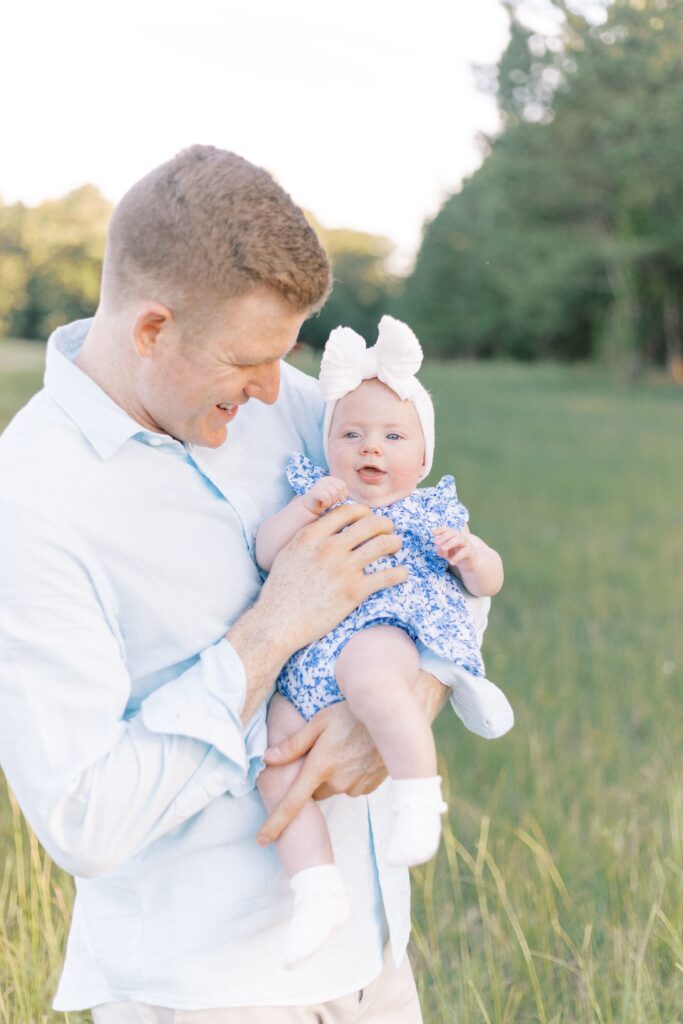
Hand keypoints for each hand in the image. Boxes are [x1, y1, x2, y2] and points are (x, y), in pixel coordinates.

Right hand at [230, 503, 407, 720]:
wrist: (279, 622)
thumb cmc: (280, 590)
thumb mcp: (288, 552)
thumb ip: (307, 536)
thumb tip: (323, 525)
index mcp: (312, 535)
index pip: (347, 511)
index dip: (363, 512)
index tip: (368, 517)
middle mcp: (330, 548)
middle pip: (369, 524)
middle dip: (384, 524)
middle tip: (388, 530)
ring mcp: (344, 569)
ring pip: (382, 545)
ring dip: (394, 543)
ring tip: (396, 546)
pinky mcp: (354, 592)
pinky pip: (387, 576)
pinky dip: (399, 573)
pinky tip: (402, 573)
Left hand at [256, 702, 385, 845]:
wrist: (392, 720)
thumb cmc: (352, 715)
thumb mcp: (319, 722)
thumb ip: (293, 744)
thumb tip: (267, 758)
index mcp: (319, 768)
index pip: (292, 803)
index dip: (275, 823)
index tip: (262, 840)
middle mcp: (336, 783)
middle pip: (315, 792)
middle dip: (314, 779)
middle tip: (323, 752)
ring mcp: (355, 787)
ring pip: (334, 789)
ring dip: (334, 776)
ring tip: (345, 748)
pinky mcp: (370, 787)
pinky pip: (352, 787)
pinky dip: (350, 776)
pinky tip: (358, 755)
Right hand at [302, 476, 347, 514]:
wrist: (309, 508)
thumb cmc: (323, 501)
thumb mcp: (334, 494)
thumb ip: (341, 491)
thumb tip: (347, 492)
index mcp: (329, 479)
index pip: (343, 485)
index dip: (342, 494)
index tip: (335, 499)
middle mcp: (324, 479)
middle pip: (340, 488)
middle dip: (337, 498)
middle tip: (330, 501)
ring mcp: (319, 484)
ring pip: (334, 493)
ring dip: (331, 501)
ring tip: (326, 503)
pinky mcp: (315, 491)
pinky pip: (327, 497)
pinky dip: (326, 503)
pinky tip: (323, 505)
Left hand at [433, 526, 481, 573]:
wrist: (469, 563)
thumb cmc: (456, 554)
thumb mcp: (446, 552)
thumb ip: (442, 550)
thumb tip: (438, 550)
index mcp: (453, 535)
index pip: (447, 529)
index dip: (440, 530)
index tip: (433, 533)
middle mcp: (460, 537)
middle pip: (452, 532)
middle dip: (443, 536)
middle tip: (436, 543)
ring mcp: (466, 543)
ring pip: (459, 539)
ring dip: (450, 543)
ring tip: (443, 549)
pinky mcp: (470, 551)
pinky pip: (464, 552)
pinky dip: (457, 557)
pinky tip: (451, 562)